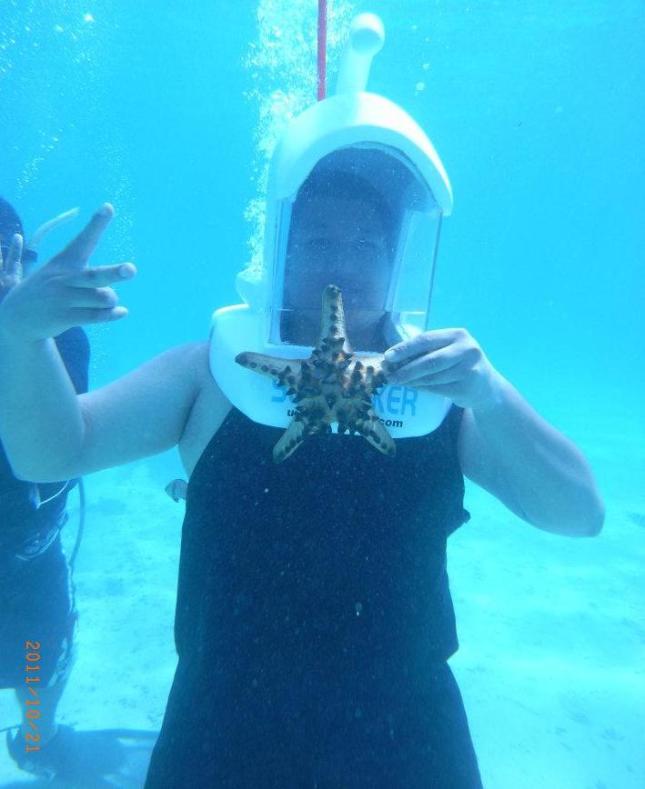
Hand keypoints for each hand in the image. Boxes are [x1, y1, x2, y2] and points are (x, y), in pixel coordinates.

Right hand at [0, 203, 135, 343]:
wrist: (15, 318)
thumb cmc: (45, 290)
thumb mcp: (53, 270)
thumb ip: (78, 263)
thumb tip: (93, 257)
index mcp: (64, 262)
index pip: (83, 240)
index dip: (96, 225)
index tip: (109, 207)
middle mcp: (65, 278)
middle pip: (95, 276)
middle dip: (115, 273)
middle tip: (131, 269)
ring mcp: (64, 299)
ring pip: (102, 297)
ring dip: (111, 300)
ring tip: (108, 302)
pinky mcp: (64, 317)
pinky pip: (96, 316)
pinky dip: (112, 314)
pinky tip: (121, 312)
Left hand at [384, 328, 502, 410]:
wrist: (487, 386)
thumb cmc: (459, 363)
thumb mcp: (448, 349)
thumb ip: (426, 350)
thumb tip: (392, 358)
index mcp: (458, 335)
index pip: (426, 339)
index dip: (405, 348)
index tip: (387, 356)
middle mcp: (466, 350)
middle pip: (429, 361)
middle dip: (406, 369)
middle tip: (389, 375)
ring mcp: (468, 370)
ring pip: (432, 377)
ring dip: (411, 381)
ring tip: (397, 381)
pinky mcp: (467, 388)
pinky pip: (437, 389)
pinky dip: (422, 388)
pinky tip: (412, 387)